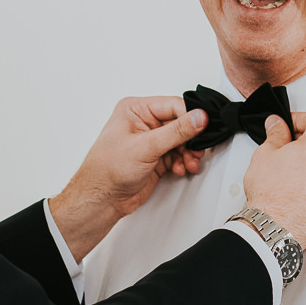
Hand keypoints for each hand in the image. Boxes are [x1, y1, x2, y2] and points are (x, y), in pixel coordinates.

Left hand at [50, 97, 208, 260]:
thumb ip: (176, 132)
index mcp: (135, 110)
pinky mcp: (155, 157)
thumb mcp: (145, 146)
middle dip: (191, 139)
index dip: (190, 117)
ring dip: (188, 152)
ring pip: (181, 141)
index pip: (172, 105)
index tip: (203, 127)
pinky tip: (181, 168)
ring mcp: (150, 141)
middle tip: (197, 149)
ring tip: (190, 162)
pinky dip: (183, 162)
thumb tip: (198, 117)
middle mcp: (143, 122)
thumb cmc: (107, 170)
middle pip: (180, 124)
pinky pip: (178, 154)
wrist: (102, 199)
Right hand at [242, 112, 305, 250]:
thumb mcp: (266, 153)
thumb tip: (278, 126)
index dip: (298, 118)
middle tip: (284, 145)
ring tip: (288, 167)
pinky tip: (296, 184)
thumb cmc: (272, 195)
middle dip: (305, 139)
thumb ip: (276, 134)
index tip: (287, 124)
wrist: (275, 228)